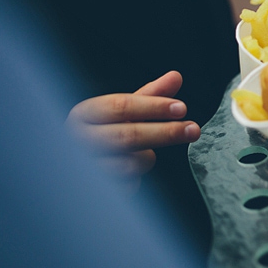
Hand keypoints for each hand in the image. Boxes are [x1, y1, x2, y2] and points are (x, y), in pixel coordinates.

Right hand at [65, 71, 200, 184]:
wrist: (74, 166)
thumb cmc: (102, 131)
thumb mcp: (121, 111)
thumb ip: (149, 96)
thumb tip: (176, 76)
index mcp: (85, 114)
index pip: (121, 106)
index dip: (154, 107)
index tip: (182, 108)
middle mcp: (78, 139)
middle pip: (128, 135)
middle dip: (165, 133)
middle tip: (193, 130)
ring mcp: (84, 166)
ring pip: (131, 164)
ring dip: (146, 158)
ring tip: (143, 152)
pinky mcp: (92, 191)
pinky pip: (128, 185)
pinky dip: (136, 178)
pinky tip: (129, 172)